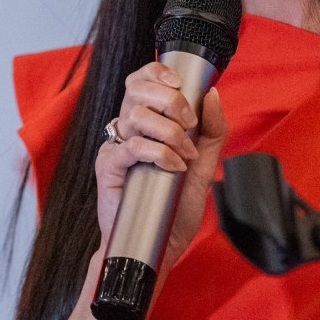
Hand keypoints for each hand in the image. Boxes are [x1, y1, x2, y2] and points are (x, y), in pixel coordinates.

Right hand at [94, 61, 228, 271]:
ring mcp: (115, 147)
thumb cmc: (174, 207)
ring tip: (184, 156)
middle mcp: (127, 130)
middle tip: (189, 123)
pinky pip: (133, 147)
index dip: (157, 72)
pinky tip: (173, 167)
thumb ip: (211, 130)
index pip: (141, 80)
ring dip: (170, 132)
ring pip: (136, 115)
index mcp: (145, 122)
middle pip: (136, 89)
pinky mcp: (108, 167)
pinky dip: (160, 153)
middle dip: (170, 100)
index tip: (180, 83)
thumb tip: (211, 94)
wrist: (160, 246)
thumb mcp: (203, 164)